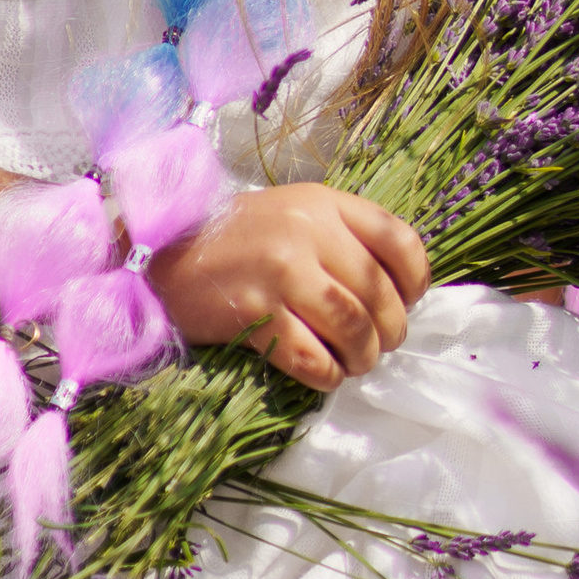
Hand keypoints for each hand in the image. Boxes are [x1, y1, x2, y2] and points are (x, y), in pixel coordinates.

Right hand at [151, 183, 427, 389]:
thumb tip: (397, 290)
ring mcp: (280, 271)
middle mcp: (308, 231)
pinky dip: (326, 374)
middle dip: (390, 330)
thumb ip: (344, 238)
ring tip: (355, 363)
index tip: (408, 302)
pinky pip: (310, 356)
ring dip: (363, 356)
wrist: (162, 253)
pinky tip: (324, 374)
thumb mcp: (296, 214)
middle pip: (379, 293)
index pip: (400, 241)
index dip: (415, 281)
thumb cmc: (238, 238)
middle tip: (380, 345)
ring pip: (352, 326)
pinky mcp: (254, 312)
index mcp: (326, 203)